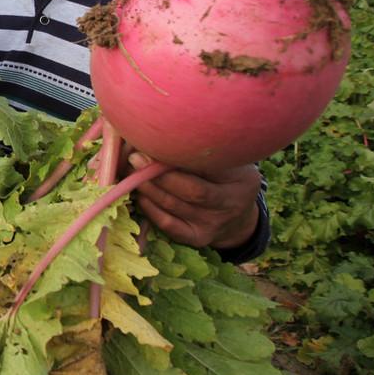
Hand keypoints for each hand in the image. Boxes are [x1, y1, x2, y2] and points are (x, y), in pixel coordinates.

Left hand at [126, 152, 260, 250]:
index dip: (178, 157)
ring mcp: (214, 225)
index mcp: (242, 181)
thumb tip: (163, 136)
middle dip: (157, 174)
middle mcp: (230, 206)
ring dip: (148, 188)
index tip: (153, 143)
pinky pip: (168, 224)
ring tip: (131, 172)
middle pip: (191, 191)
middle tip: (135, 158)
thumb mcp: (227, 160)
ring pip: (174, 206)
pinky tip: (140, 193)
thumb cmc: (226, 177)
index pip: (209, 168)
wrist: (237, 217)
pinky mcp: (197, 238)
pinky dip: (150, 208)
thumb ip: (204, 150)